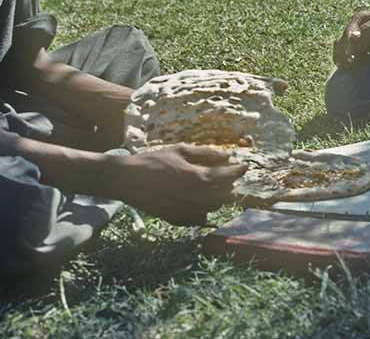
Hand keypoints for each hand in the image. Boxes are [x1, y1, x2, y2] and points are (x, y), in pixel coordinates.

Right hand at [115, 144, 246, 225]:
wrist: (126, 180)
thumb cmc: (154, 161)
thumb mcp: (181, 151)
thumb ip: (206, 154)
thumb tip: (228, 156)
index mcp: (199, 178)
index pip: (229, 176)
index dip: (238, 170)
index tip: (243, 165)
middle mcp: (196, 198)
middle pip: (226, 194)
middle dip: (230, 184)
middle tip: (228, 175)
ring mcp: (187, 212)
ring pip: (214, 207)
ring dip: (218, 197)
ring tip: (212, 186)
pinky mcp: (178, 220)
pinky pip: (200, 217)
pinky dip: (203, 208)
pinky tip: (197, 199)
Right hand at [332, 10, 369, 66]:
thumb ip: (366, 30)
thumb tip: (352, 38)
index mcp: (357, 19)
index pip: (347, 35)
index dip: (347, 47)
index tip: (350, 58)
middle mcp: (354, 29)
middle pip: (341, 43)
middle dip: (342, 54)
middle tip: (347, 65)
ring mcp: (357, 39)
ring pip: (343, 50)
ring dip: (343, 59)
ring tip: (347, 68)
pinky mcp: (362, 49)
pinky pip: (352, 56)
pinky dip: (350, 61)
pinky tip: (353, 67)